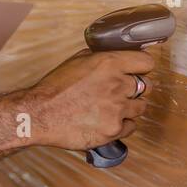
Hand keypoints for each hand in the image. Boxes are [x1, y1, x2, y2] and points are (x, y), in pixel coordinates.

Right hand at [19, 48, 156, 150]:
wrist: (39, 114)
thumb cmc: (54, 88)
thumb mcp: (77, 61)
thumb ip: (101, 58)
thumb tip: (115, 56)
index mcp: (110, 63)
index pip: (146, 62)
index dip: (141, 67)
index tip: (137, 71)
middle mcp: (118, 85)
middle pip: (147, 86)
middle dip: (136, 89)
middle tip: (122, 92)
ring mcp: (117, 110)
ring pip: (141, 107)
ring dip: (129, 107)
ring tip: (111, 109)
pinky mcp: (113, 130)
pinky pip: (131, 127)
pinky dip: (122, 125)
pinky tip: (107, 122)